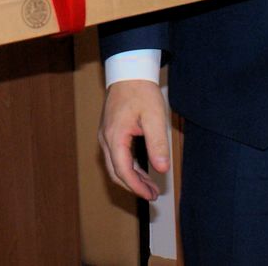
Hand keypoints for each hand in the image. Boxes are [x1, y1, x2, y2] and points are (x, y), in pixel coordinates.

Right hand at [98, 79, 170, 199]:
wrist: (129, 71)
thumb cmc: (141, 91)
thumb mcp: (154, 117)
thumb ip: (158, 143)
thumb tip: (161, 169)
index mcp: (115, 136)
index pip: (123, 170)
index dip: (136, 186)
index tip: (150, 196)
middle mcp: (106, 138)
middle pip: (116, 172)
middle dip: (134, 186)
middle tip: (152, 195)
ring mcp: (106, 135)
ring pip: (115, 165)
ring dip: (131, 178)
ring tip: (150, 186)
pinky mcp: (110, 132)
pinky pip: (116, 156)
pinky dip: (128, 167)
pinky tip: (141, 169)